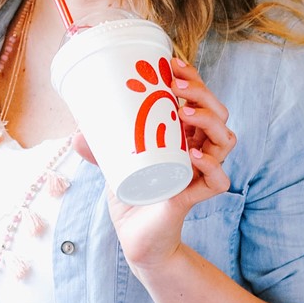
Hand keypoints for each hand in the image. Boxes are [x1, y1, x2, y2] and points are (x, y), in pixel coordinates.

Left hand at [71, 55, 235, 277]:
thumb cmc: (132, 195)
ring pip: (226, 140)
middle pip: (218, 114)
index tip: (172, 64)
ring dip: (209, 121)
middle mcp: (198, 151)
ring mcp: (201, 173)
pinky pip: (219, 180)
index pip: (201, 101)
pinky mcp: (198, 197)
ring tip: (184, 112)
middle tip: (176, 86)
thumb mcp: (114, 165)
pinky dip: (210, 166)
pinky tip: (193, 156)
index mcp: (184, 137)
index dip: (193, 80)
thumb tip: (77, 131)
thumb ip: (99, 147)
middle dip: (202, 94)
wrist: (135, 238)